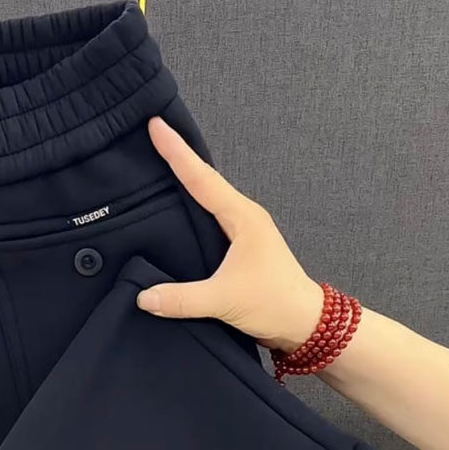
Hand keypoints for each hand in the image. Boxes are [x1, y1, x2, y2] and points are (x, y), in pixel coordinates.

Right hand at [137, 117, 322, 352]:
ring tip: (157, 167)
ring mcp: (243, 233)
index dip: (177, 152)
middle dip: (178, 158)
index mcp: (242, 217)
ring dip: (185, 185)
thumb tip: (143, 297)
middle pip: (204, 181)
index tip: (156, 125)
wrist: (305, 324)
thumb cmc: (274, 304)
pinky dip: (191, 212)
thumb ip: (182, 300)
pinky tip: (175, 214)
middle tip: (151, 135)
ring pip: (208, 201)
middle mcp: (243, 217)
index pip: (202, 179)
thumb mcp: (224, 300)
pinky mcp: (240, 250)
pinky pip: (210, 222)